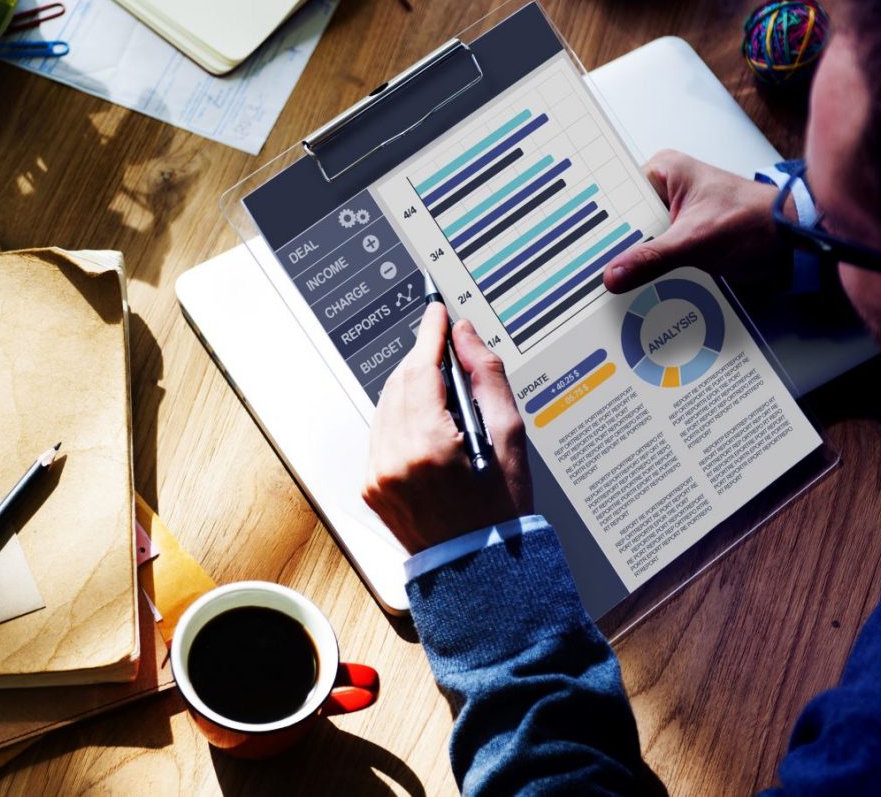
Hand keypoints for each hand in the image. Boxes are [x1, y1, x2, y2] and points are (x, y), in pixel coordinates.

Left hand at [363, 303, 531, 554]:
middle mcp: (394, 459)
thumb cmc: (502, 509)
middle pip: (401, 382)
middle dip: (423, 360)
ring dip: (411, 388)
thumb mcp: (509, 438)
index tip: (437, 312)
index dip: (430, 334)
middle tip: (449, 350)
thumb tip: (465, 336)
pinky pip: (380, 433)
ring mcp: (377, 475)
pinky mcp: (371, 486)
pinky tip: (428, 423)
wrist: (480, 568)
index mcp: (428, 446)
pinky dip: (400, 418)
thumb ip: (486, 378)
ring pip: (386, 405)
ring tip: (445, 394)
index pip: (421, 369)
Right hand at [602, 149, 791, 294]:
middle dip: (608, 245)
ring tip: (599, 281)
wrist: (792, 247)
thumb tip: (614, 274)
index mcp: (663, 172)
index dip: (594, 218)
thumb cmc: (757, 221)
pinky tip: (627, 285)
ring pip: (633, 242)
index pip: (615, 193)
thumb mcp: (697, 240)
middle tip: (583, 268)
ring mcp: (669, 217)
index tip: (575, 243)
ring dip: (626, 262)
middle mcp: (662, 191)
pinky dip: (642, 272)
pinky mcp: (677, 241)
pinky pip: (649, 257)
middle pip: (620, 220)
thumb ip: (653, 258)